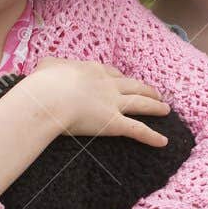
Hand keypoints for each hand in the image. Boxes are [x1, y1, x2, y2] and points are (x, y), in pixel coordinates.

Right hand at [29, 56, 171, 145]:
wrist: (48, 97)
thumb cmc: (42, 83)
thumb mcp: (46, 66)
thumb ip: (51, 66)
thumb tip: (47, 68)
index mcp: (92, 70)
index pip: (112, 73)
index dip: (121, 78)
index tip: (124, 80)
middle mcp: (107, 84)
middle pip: (132, 85)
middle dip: (145, 89)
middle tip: (155, 93)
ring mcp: (112, 103)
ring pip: (140, 103)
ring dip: (155, 106)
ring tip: (165, 109)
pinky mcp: (114, 123)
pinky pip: (137, 130)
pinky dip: (151, 136)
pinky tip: (163, 142)